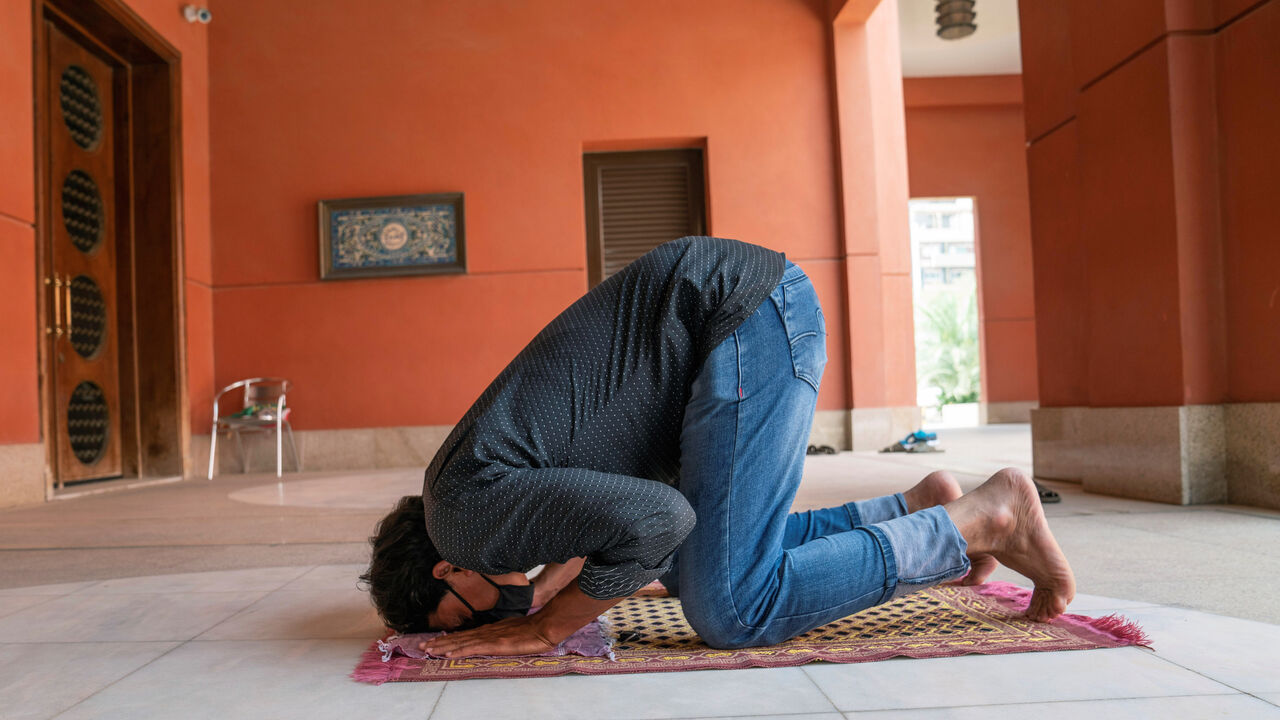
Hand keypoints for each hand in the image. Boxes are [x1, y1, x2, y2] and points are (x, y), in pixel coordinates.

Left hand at [419, 615, 559, 657]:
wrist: (544, 627)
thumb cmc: (532, 631)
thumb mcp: (512, 633)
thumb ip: (500, 637)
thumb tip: (491, 642)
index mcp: (490, 630)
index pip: (465, 635)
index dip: (448, 639)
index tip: (434, 641)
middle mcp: (486, 632)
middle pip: (458, 638)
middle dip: (439, 642)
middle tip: (421, 646)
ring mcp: (489, 637)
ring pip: (461, 642)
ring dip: (443, 646)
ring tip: (427, 649)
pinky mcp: (494, 644)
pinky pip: (472, 648)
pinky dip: (458, 650)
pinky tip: (448, 654)